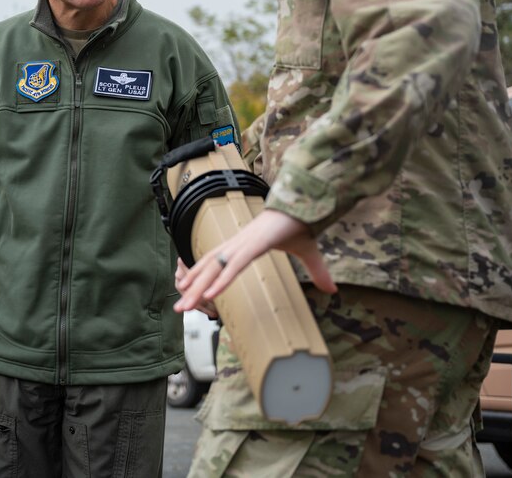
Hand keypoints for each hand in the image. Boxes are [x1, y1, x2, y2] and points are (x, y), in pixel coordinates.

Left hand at [174, 209, 335, 312]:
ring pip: (215, 270)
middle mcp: (237, 245)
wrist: (307, 203)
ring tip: (184, 305)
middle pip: (208, 270)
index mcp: (243, 246)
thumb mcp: (309, 254)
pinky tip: (210, 294)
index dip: (200, 278)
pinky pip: (234, 266)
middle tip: (178, 308)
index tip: (187, 292)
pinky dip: (221, 280)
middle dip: (192, 290)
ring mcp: (243, 244)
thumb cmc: (302, 224)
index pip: (215, 264)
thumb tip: (333, 291)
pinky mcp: (253, 245)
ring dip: (198, 288)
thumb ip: (316, 273)